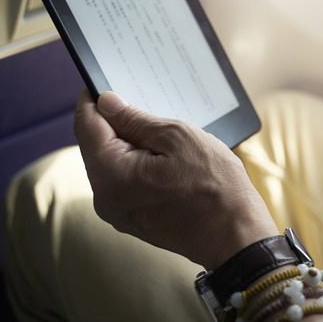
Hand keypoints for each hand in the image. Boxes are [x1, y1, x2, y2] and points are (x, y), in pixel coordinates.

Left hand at [73, 89, 278, 269]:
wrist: (236, 236)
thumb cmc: (215, 187)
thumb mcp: (178, 137)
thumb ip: (136, 119)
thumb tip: (106, 102)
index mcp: (110, 175)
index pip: (86, 125)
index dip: (93, 99)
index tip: (105, 84)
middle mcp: (105, 198)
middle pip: (96, 145)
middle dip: (116, 123)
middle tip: (147, 107)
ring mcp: (118, 213)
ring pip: (112, 164)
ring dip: (131, 145)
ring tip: (164, 136)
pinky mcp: (132, 220)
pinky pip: (124, 182)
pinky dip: (138, 165)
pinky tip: (166, 159)